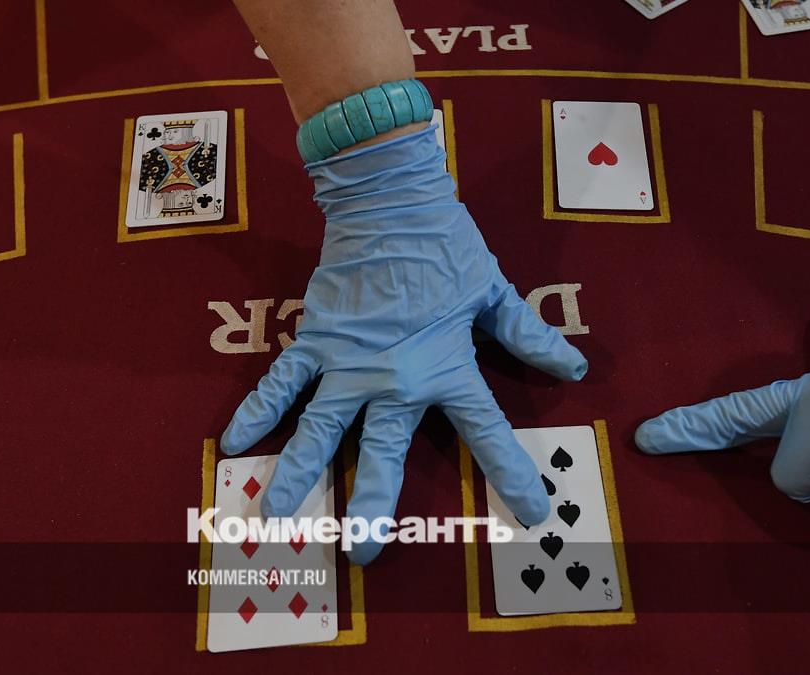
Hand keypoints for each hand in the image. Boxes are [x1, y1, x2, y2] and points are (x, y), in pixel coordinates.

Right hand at [221, 129, 586, 564]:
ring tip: (279, 519)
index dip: (512, 474)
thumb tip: (574, 369)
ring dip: (302, 475)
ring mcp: (348, 363)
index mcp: (447, 368)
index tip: (532, 513)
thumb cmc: (447, 246)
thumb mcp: (494, 292)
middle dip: (376, 507)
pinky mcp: (315, 341)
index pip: (486, 431)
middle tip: (363, 555)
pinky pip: (283, 382)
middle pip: (385, 453)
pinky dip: (259, 410)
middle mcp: (395, 378)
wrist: (389, 200)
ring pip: (323, 430)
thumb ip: (529, 337)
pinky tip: (235, 444)